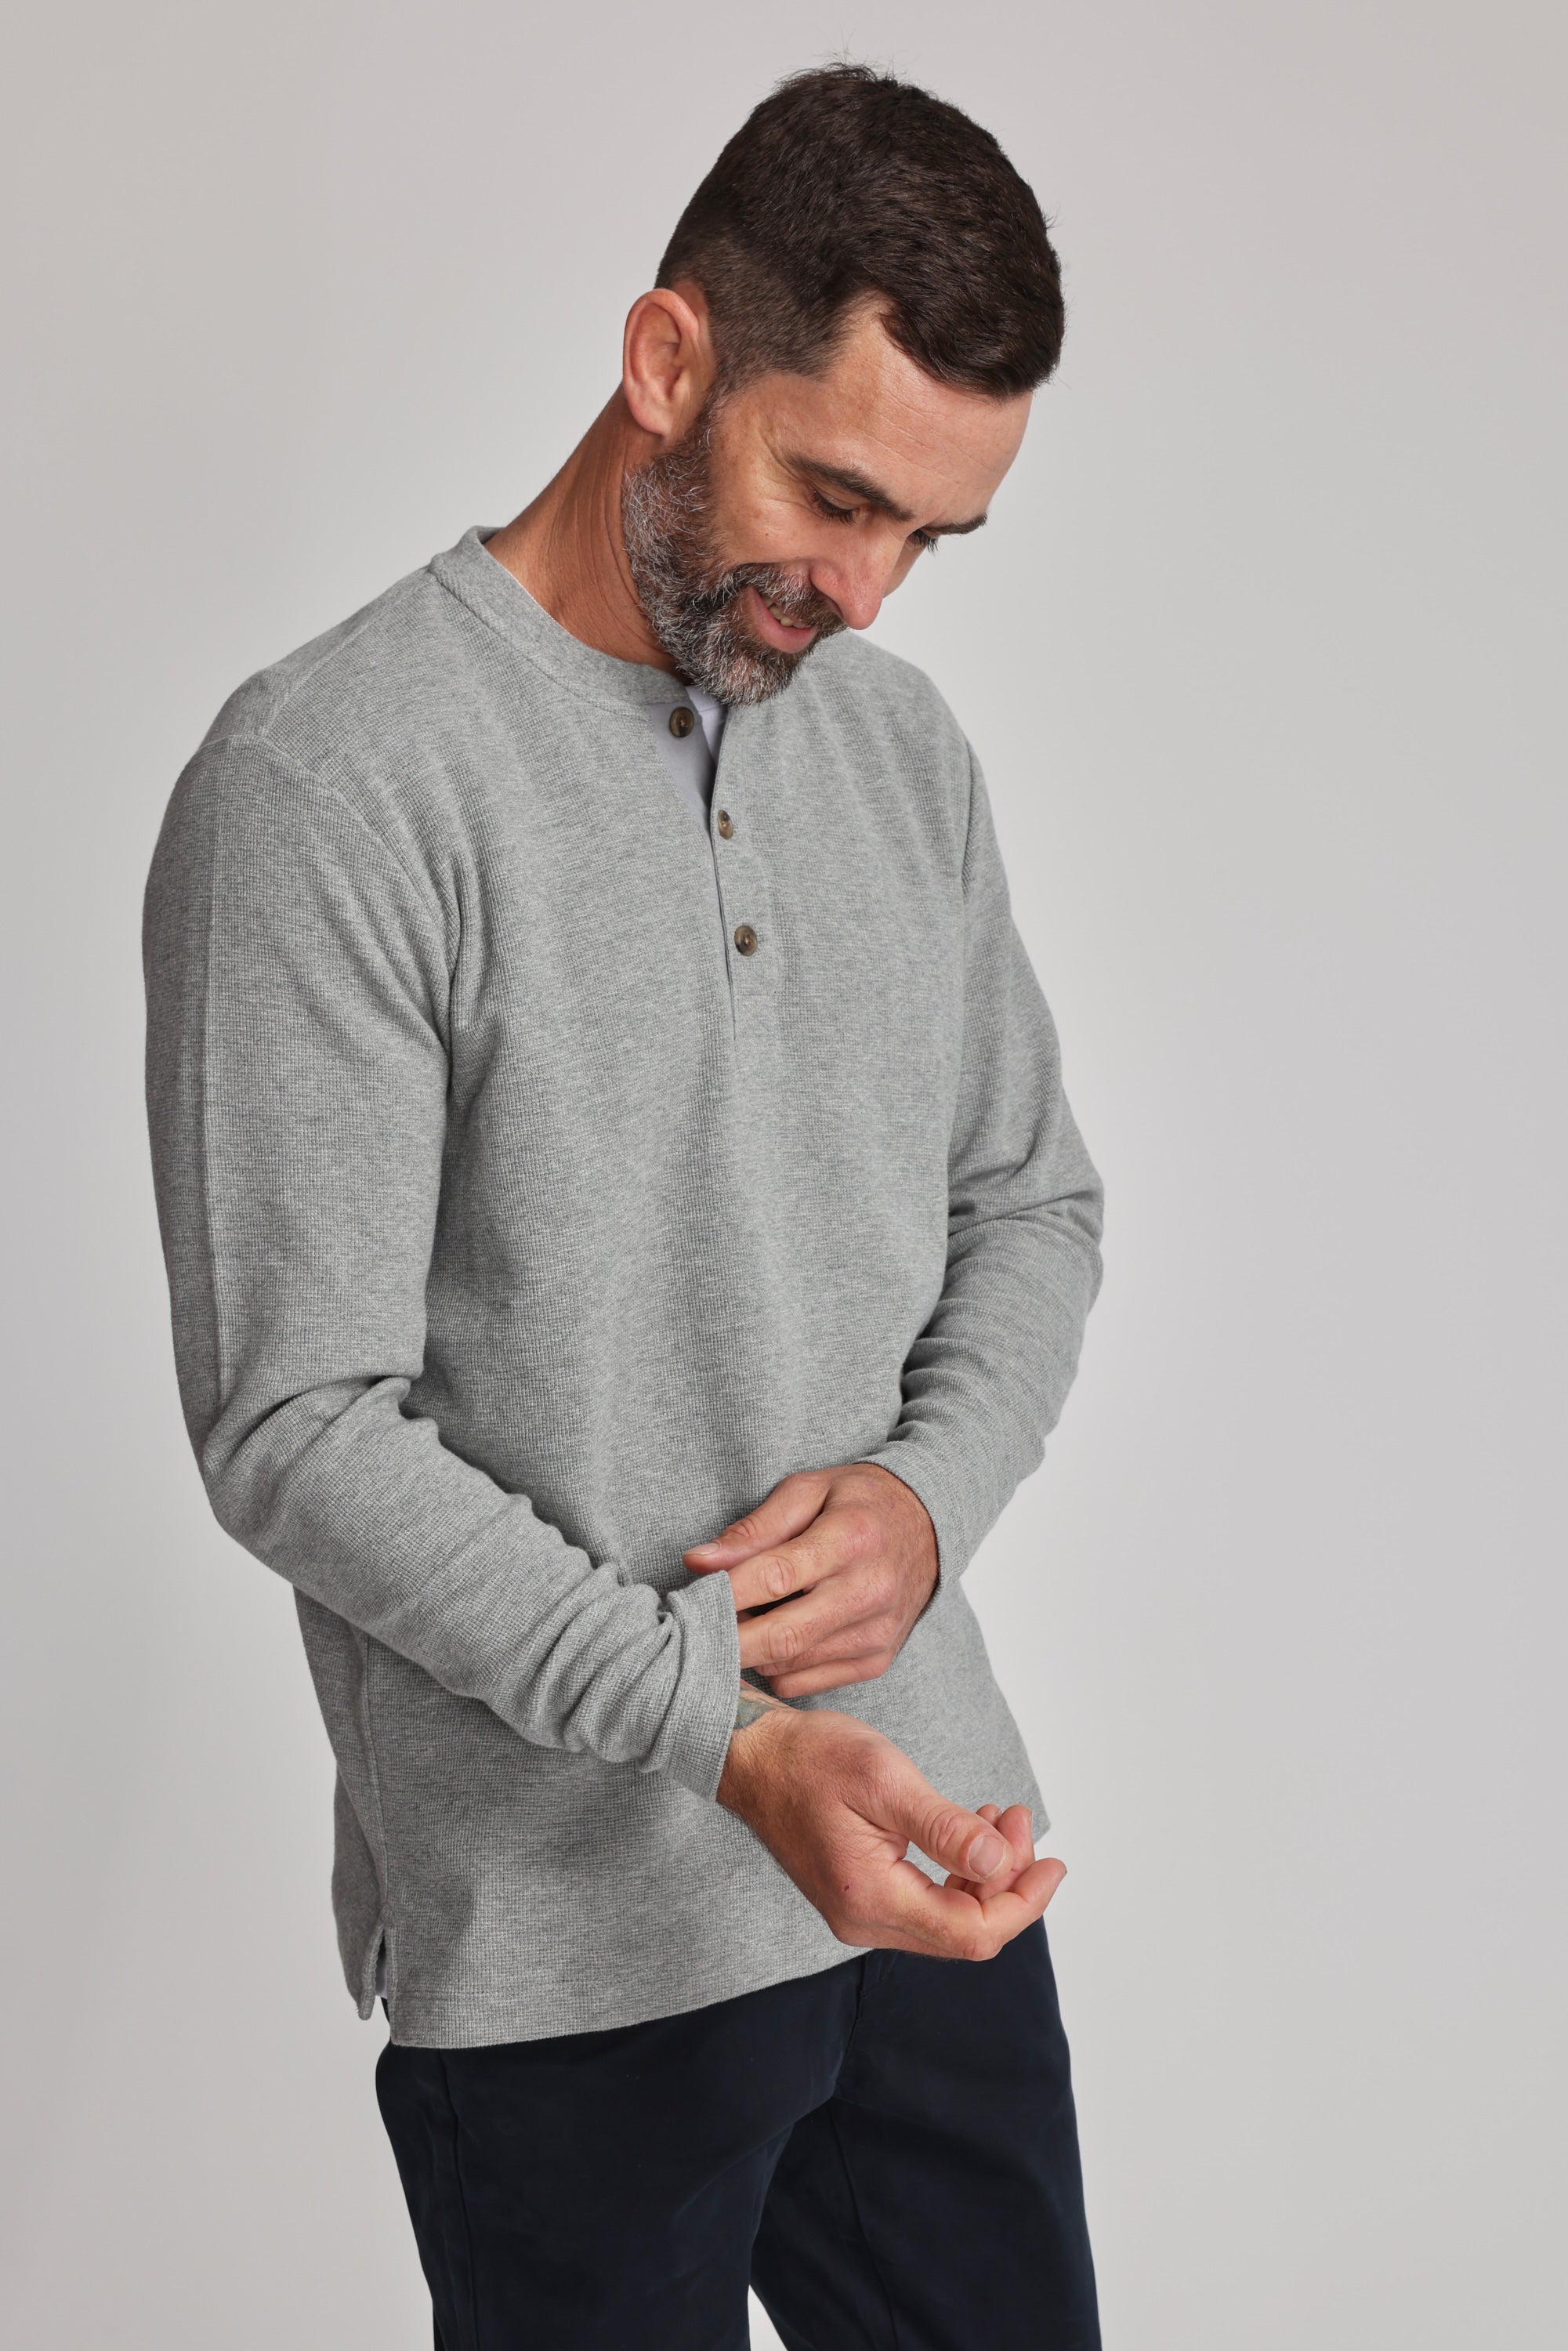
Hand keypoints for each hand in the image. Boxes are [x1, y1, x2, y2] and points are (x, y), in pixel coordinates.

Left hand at [684, 1464, 937, 1697]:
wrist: (929, 1529)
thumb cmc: (858, 1504)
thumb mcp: (808, 1491)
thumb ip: (753, 1528)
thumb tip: (697, 1561)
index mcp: (850, 1539)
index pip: (775, 1576)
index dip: (724, 1593)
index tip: (687, 1599)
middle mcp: (868, 1592)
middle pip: (781, 1636)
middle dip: (726, 1641)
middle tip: (692, 1634)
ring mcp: (875, 1633)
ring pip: (788, 1665)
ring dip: (749, 1652)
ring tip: (736, 1625)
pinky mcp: (877, 1660)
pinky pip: (804, 1683)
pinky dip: (775, 1669)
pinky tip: (771, 1640)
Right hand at [717, 1693, 1064, 1960]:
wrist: (750, 1756)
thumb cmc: (809, 1758)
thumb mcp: (884, 1779)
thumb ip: (944, 1828)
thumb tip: (1002, 1866)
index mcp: (871, 1897)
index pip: (971, 1932)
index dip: (1023, 1904)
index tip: (1053, 1862)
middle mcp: (864, 1920)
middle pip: (964, 1932)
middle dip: (1009, 1882)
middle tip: (1018, 1820)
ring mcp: (859, 1913)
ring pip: (948, 1921)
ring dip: (986, 1877)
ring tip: (998, 1818)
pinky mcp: (858, 1897)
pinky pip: (926, 1905)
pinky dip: (958, 1875)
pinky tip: (967, 1833)